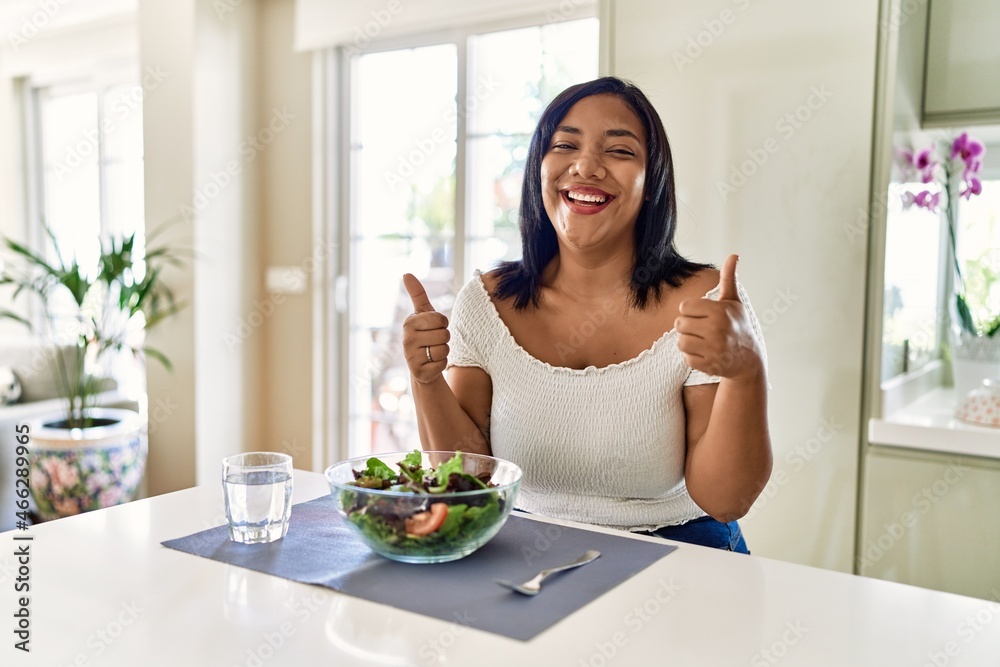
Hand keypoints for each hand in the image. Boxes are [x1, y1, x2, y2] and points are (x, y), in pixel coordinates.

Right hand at [402, 273, 449, 383]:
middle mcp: (407, 339)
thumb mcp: (423, 314)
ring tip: (432, 352)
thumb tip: (406, 273)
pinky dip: (441, 364)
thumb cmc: (425, 334)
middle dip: (444, 338)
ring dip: (443, 352)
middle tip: (434, 341)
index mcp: (409, 323)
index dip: (443, 324)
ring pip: (444, 350)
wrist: (421, 365)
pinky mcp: (419, 372)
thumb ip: (417, 294)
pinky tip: (432, 364)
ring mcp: (411, 357)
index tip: (433, 327)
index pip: (440, 319)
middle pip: (444, 334)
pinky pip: (443, 364)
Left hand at [675, 255, 763, 380]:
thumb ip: (729, 279)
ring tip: (703, 341)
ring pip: (680, 342)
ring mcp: (713, 349)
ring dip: (689, 342)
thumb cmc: (739, 325)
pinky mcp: (709, 366)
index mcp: (720, 312)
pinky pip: (686, 358)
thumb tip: (733, 255)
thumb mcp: (734, 302)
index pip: (684, 307)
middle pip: (679, 325)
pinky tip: (707, 353)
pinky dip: (693, 357)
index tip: (703, 315)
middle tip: (702, 329)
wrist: (749, 359)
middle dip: (688, 326)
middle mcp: (717, 330)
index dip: (691, 311)